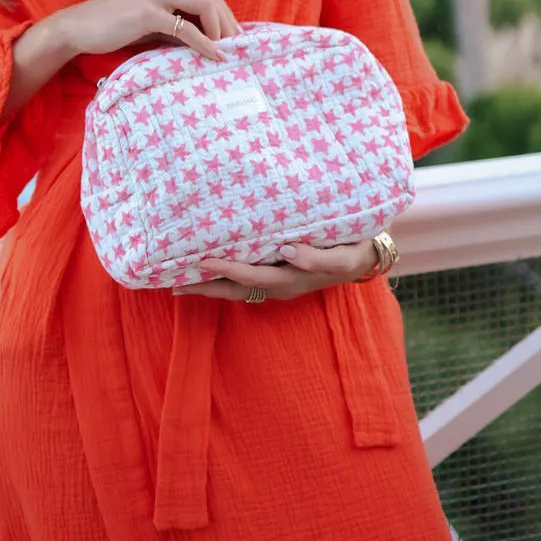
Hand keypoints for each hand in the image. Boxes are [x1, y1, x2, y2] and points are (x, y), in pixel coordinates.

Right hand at [57, 0, 240, 63]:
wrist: (78, 28)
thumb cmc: (116, 25)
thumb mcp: (153, 18)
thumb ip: (179, 20)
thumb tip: (212, 38)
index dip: (224, 13)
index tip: (235, 35)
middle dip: (228, 22)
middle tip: (238, 46)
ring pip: (203, 6)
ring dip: (220, 30)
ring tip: (227, 51)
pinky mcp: (147, 12)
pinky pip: (185, 28)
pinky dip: (204, 43)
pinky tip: (214, 55)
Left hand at [172, 239, 379, 301]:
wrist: (368, 256)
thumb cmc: (354, 251)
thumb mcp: (343, 256)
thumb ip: (318, 257)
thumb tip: (287, 251)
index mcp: (292, 279)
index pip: (251, 276)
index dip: (225, 269)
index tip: (200, 260)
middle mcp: (280, 285)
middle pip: (235, 289)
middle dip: (205, 287)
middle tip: (172, 283)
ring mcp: (278, 282)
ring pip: (237, 287)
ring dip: (210, 285)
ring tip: (180, 281)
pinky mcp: (279, 275)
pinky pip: (246, 280)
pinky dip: (225, 277)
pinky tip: (210, 270)